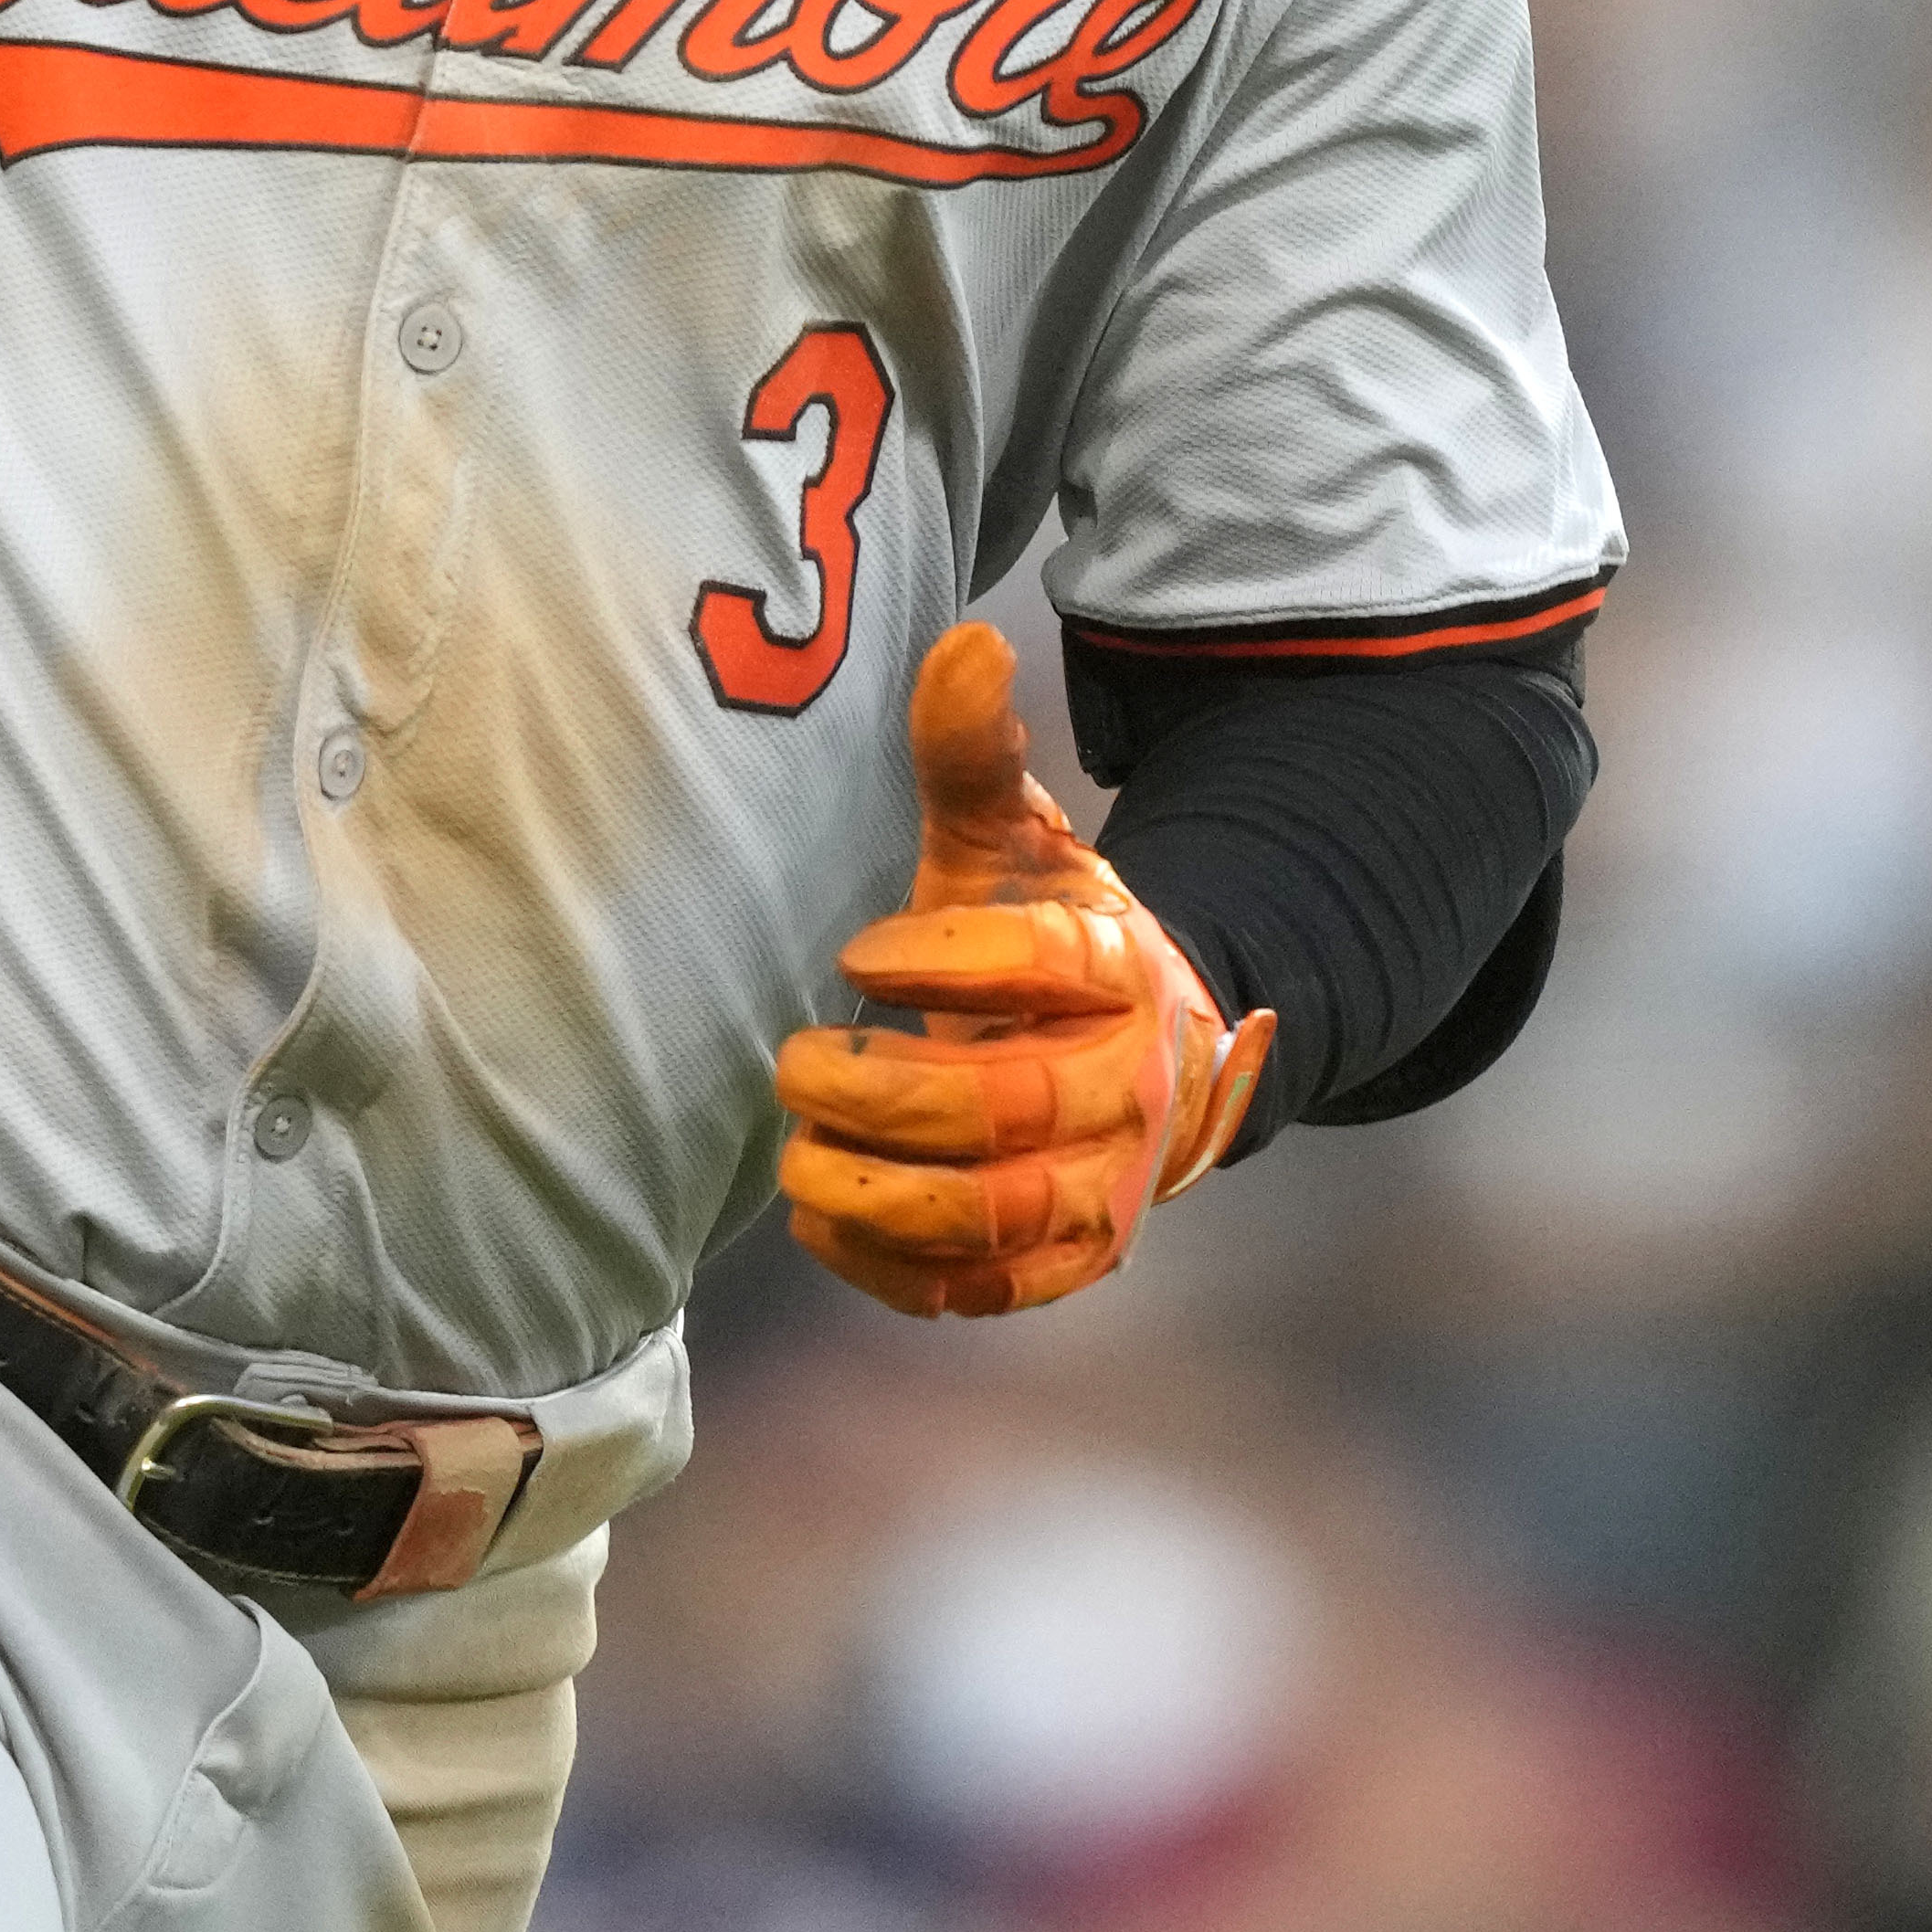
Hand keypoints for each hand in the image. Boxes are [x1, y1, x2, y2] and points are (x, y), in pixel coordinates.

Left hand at [770, 620, 1271, 1316]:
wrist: (1134, 1062)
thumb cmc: (1038, 941)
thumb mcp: (1009, 843)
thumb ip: (973, 756)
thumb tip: (966, 638)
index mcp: (1121, 965)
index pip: (1046, 964)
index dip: (945, 960)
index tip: (856, 954)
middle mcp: (1130, 1086)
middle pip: (1004, 1113)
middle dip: (881, 1093)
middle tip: (798, 1058)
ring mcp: (1103, 1188)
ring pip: (989, 1218)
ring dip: (873, 1191)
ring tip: (798, 1148)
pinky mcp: (1066, 1266)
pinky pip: (978, 1294)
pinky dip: (890, 1270)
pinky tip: (825, 1217)